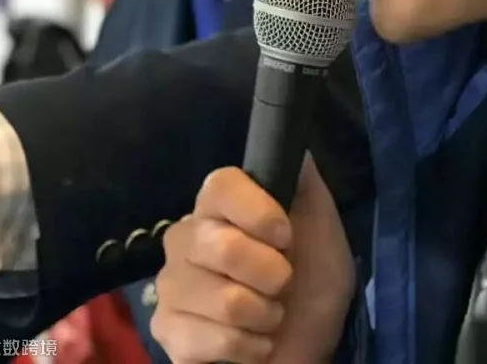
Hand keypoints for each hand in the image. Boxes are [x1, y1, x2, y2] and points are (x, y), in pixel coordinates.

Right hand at [152, 157, 354, 363]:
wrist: (306, 345)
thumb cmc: (311, 280)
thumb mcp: (320, 225)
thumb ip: (302, 181)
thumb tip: (293, 144)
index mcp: (218, 205)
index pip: (219, 185)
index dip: (257, 212)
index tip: (285, 237)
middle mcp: (185, 238)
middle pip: (224, 247)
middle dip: (272, 275)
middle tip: (282, 285)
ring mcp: (171, 285)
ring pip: (225, 300)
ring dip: (265, 316)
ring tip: (268, 316)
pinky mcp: (166, 332)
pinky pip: (211, 341)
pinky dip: (247, 348)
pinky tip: (250, 344)